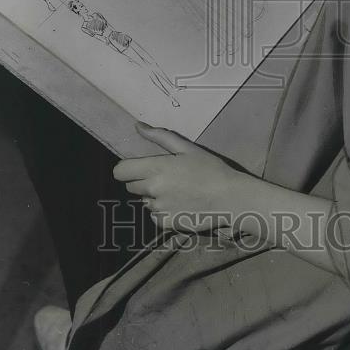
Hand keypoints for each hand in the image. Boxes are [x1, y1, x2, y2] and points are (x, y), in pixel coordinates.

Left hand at [113, 122, 251, 232]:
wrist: (229, 198)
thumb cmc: (210, 169)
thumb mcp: (187, 148)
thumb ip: (159, 136)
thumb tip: (137, 126)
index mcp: (155, 168)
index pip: (120, 171)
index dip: (127, 169)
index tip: (139, 168)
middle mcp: (152, 190)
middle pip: (131, 187)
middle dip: (143, 181)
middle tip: (166, 178)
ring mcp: (158, 209)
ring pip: (144, 202)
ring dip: (154, 197)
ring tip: (177, 192)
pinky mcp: (166, 224)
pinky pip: (155, 217)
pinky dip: (163, 212)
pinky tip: (180, 205)